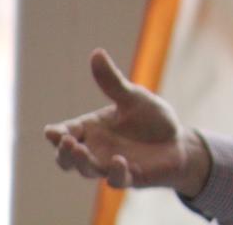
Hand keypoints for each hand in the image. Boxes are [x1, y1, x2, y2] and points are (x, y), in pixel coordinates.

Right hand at [43, 49, 210, 196]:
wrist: (179, 140)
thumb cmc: (151, 118)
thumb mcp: (133, 97)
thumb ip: (112, 82)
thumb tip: (97, 53)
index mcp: (91, 129)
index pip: (65, 133)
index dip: (55, 134)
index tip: (52, 132)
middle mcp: (96, 149)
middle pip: (67, 158)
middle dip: (63, 152)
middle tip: (66, 141)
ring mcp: (110, 165)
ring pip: (87, 170)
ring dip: (82, 162)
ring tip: (80, 150)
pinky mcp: (130, 177)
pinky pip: (116, 180)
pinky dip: (115, 172)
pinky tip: (119, 161)